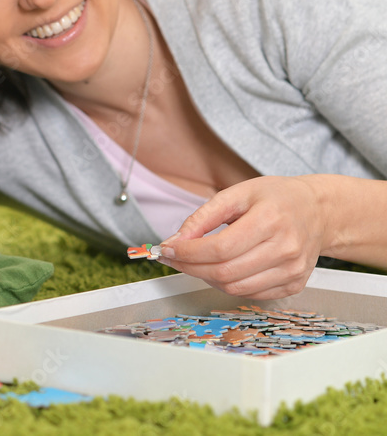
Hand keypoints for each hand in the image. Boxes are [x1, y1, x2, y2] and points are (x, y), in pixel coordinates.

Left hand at [158, 176, 328, 299]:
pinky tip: (220, 269)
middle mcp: (285, 249)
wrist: (318, 211)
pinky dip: (227, 285)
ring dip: (205, 278)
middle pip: (225, 272)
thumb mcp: (238, 193)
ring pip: (234, 288)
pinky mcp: (294, 285)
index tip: (167, 249)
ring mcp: (292, 271)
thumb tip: (176, 240)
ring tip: (195, 262)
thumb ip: (204, 216)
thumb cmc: (277, 198)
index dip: (187, 253)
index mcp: (271, 220)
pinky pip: (250, 294)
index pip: (219, 248)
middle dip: (190, 267)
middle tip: (173, 257)